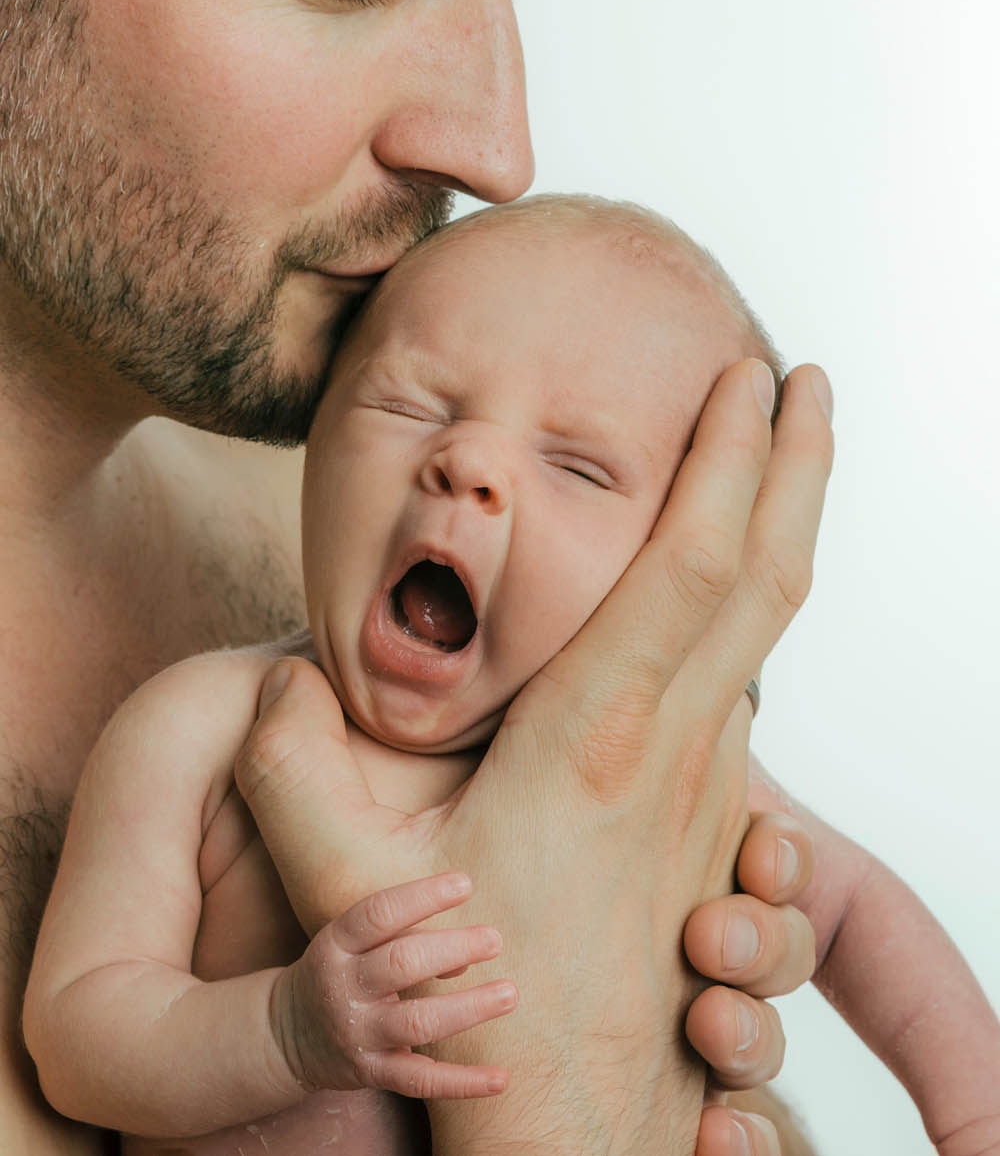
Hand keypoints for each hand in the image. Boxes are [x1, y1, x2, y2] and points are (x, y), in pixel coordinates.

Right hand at [238, 361, 833, 1155]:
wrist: (576, 1114)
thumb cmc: (475, 990)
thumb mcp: (352, 882)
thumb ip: (289, 771)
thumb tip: (268, 681)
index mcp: (599, 735)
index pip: (692, 562)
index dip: (727, 455)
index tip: (746, 374)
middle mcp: (682, 745)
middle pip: (771, 570)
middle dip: (800, 459)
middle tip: (811, 379)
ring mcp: (715, 779)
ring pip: (768, 624)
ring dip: (785, 523)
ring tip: (782, 453)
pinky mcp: (720, 811)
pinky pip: (747, 676)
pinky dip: (756, 600)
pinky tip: (735, 581)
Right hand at [270, 871, 516, 1099]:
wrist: (287, 1034)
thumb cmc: (341, 970)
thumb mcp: (355, 943)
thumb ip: (406, 937)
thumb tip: (467, 958)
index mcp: (337, 943)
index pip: (379, 913)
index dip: (423, 896)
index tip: (465, 883)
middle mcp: (343, 987)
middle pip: (400, 963)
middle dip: (451, 948)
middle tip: (494, 939)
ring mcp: (357, 1034)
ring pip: (416, 1021)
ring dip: (467, 1008)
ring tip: (509, 993)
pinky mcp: (372, 1073)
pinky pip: (421, 1080)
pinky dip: (463, 1082)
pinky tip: (500, 1078)